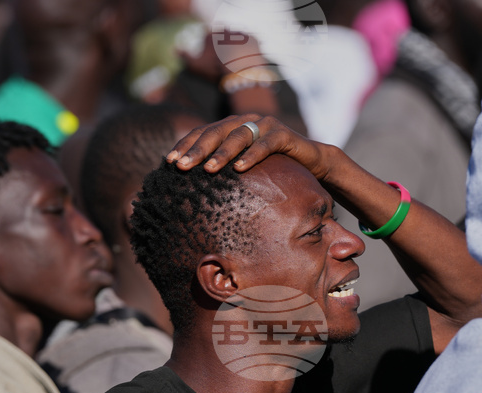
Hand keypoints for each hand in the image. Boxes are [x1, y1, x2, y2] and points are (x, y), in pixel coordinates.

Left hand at [165, 114, 332, 181]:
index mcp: (232, 126)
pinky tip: (240, 169)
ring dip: (222, 153)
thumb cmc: (274, 167)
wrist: (312, 162)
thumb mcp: (244, 166)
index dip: (185, 145)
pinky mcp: (284, 134)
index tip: (168, 162)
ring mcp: (266, 125)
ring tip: (208, 169)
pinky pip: (266, 144)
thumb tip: (192, 183)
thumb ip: (223, 167)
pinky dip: (252, 155)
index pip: (202, 132)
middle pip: (216, 132)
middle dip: (197, 149)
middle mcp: (246, 121)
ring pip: (239, 135)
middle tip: (181, 166)